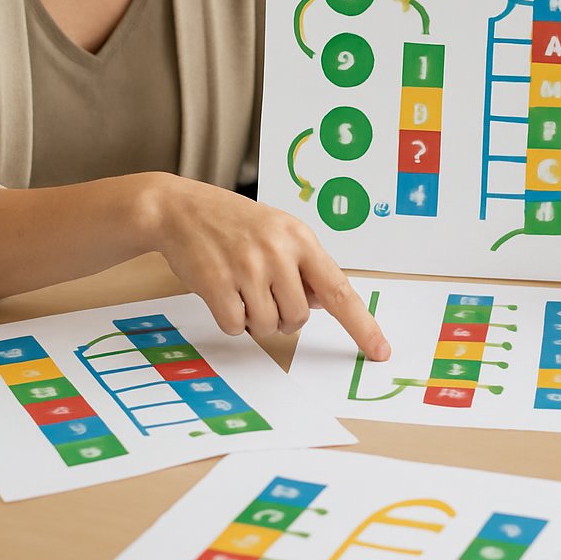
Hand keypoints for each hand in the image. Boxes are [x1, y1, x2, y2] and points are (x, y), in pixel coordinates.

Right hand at [146, 174, 389, 359]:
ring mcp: (247, 267)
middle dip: (282, 317)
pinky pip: (236, 327)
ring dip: (254, 318)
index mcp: (301, 239)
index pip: (340, 290)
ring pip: (267, 326)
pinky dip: (230, 319)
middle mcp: (278, 252)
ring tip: (239, 286)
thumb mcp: (279, 232)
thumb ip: (304, 267)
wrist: (180, 208)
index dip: (362, 325)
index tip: (380, 350)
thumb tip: (325, 302)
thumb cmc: (234, 223)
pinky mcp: (217, 283)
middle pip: (298, 319)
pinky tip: (221, 291)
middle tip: (262, 291)